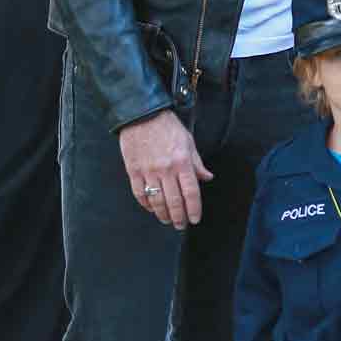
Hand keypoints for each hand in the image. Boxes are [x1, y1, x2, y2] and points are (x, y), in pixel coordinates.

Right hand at [119, 109, 213, 228]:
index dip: (194, 209)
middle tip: (181, 225)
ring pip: (157, 201)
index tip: (195, 219)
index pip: (191, 193)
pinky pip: (140, 194)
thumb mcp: (188, 141)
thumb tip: (207, 178)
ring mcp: (148, 171)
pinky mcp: (133, 171)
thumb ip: (197, 163)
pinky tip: (152, 208)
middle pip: (175, 202)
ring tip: (167, 220)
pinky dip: (146, 205)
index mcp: (182, 162)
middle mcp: (166, 169)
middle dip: (179, 218)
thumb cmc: (167, 126)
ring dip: (163, 215)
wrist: (141, 115)